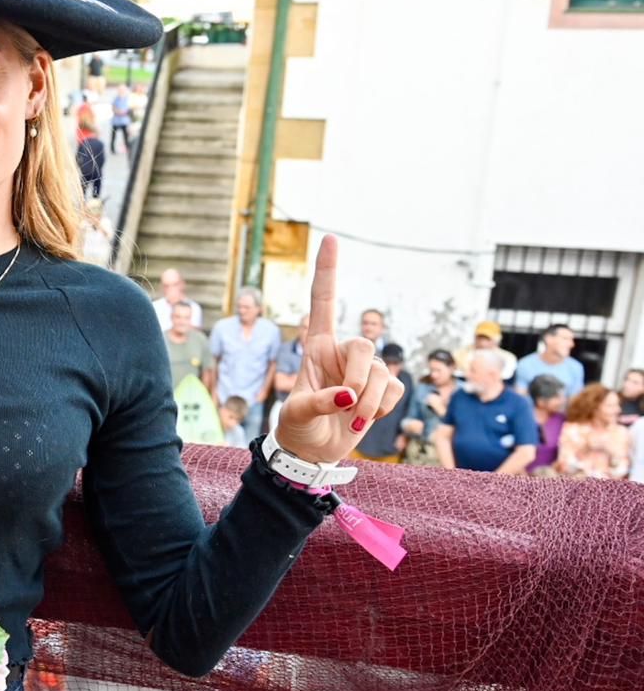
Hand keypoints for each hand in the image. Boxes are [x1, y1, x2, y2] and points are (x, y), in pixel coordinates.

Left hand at [274, 236, 404, 461]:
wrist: (310, 452)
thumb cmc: (296, 426)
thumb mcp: (295, 414)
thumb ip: (316, 402)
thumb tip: (346, 396)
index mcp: (315, 346)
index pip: (323, 302)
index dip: (327, 271)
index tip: (329, 239)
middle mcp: (342, 353)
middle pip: (364, 345)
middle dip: (358, 379)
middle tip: (345, 404)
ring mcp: (364, 372)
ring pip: (383, 375)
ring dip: (368, 403)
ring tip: (348, 420)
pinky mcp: (381, 391)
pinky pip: (395, 390)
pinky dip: (381, 409)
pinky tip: (362, 419)